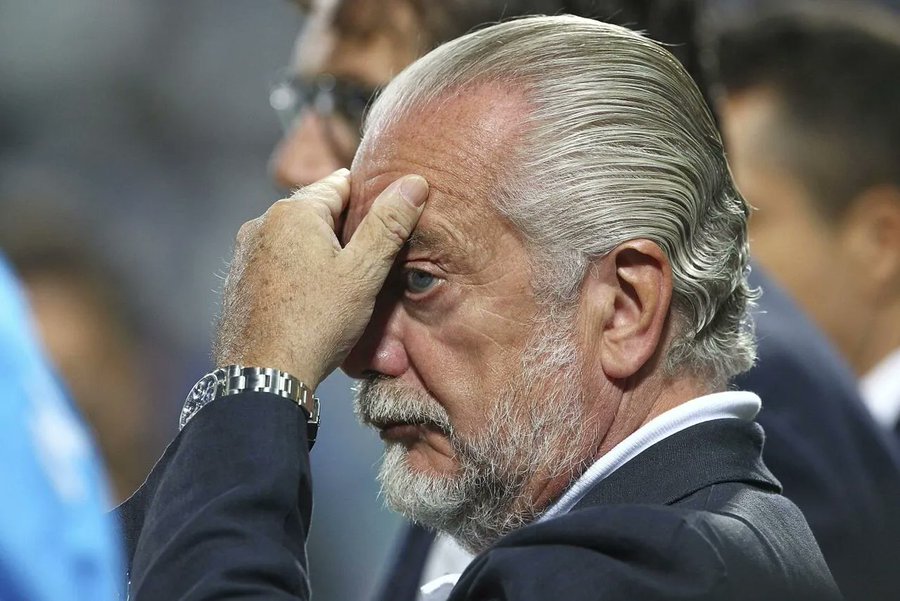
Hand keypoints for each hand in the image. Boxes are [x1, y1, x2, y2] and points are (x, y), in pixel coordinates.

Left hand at [214, 168, 428, 389]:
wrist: (263, 376)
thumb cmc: (316, 324)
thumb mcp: (363, 273)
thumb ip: (388, 225)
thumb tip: (414, 183)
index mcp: (294, 212)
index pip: (343, 184)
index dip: (371, 204)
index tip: (387, 230)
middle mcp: (262, 223)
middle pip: (319, 212)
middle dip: (347, 232)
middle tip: (370, 266)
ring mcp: (246, 252)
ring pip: (299, 239)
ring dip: (322, 254)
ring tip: (344, 289)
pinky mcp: (240, 279)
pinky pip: (279, 262)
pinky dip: (300, 272)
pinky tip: (314, 302)